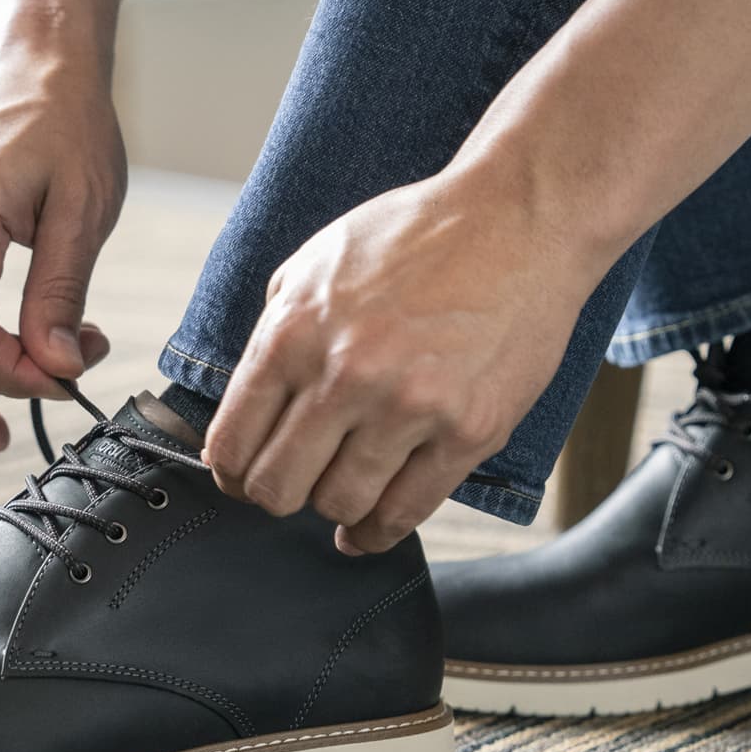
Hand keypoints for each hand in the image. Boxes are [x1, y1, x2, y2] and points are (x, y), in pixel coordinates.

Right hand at [0, 51, 123, 448]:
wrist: (33, 62)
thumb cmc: (66, 122)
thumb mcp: (84, 207)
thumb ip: (62, 293)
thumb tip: (55, 369)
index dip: (16, 377)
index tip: (72, 376)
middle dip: (14, 377)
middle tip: (83, 358)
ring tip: (51, 384)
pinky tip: (1, 388)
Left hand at [205, 168, 607, 553]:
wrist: (519, 219)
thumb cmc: (418, 235)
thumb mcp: (317, 262)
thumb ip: (276, 330)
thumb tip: (247, 405)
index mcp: (295, 333)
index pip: (232, 444)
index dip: (231, 472)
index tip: (242, 476)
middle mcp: (346, 375)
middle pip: (277, 489)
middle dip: (275, 496)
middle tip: (291, 486)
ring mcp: (409, 408)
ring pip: (340, 506)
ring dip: (334, 507)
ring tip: (341, 491)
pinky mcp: (467, 431)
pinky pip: (405, 512)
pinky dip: (378, 532)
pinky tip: (370, 526)